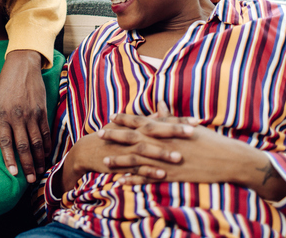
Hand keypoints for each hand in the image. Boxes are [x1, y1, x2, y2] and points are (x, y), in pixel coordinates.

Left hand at [0, 50, 47, 183]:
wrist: (23, 65)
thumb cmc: (5, 85)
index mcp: (3, 115)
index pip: (5, 142)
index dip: (9, 159)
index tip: (12, 173)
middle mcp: (18, 117)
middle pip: (23, 146)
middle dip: (27, 165)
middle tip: (30, 180)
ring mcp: (32, 114)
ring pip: (36, 142)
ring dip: (38, 159)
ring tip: (39, 171)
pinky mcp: (43, 111)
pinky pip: (46, 132)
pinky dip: (46, 145)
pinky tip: (46, 155)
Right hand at [55, 111, 194, 194]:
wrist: (88, 150)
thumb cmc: (112, 135)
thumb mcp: (129, 125)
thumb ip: (148, 119)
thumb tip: (164, 111)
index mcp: (137, 125)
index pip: (161, 120)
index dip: (179, 120)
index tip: (197, 121)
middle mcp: (133, 135)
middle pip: (155, 131)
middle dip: (174, 131)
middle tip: (193, 132)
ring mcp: (128, 150)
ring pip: (147, 150)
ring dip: (162, 153)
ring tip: (180, 157)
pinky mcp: (123, 164)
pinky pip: (137, 168)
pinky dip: (149, 171)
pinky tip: (163, 174)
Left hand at [113, 104, 285, 201]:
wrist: (228, 159)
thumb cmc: (209, 140)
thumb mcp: (188, 125)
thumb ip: (169, 117)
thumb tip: (158, 104)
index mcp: (168, 130)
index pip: (141, 122)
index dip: (125, 119)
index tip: (111, 117)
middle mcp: (164, 144)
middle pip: (134, 139)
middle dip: (115, 136)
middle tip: (100, 134)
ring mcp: (166, 161)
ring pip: (138, 160)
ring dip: (120, 161)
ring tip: (105, 161)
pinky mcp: (172, 176)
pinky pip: (149, 179)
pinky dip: (135, 180)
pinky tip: (123, 181)